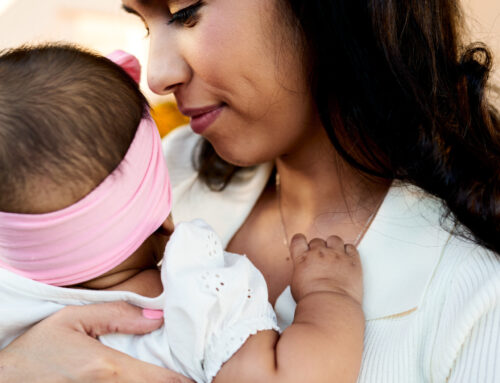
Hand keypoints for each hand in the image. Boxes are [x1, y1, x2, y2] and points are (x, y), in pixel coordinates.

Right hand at [0, 302, 193, 382]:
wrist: (6, 379)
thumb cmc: (38, 349)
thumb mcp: (73, 318)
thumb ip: (117, 314)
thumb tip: (157, 315)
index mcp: (108, 368)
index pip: (163, 380)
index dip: (186, 380)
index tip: (202, 373)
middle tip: (192, 373)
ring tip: (174, 376)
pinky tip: (147, 378)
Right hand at [289, 234, 362, 304]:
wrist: (330, 306)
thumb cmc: (312, 301)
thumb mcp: (296, 286)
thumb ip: (301, 272)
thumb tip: (304, 274)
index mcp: (303, 258)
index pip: (298, 240)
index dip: (301, 242)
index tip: (303, 246)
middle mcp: (319, 253)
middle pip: (317, 240)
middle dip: (318, 248)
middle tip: (321, 259)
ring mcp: (337, 255)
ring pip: (335, 239)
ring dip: (334, 246)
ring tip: (335, 257)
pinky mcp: (352, 261)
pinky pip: (351, 247)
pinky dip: (349, 251)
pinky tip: (347, 259)